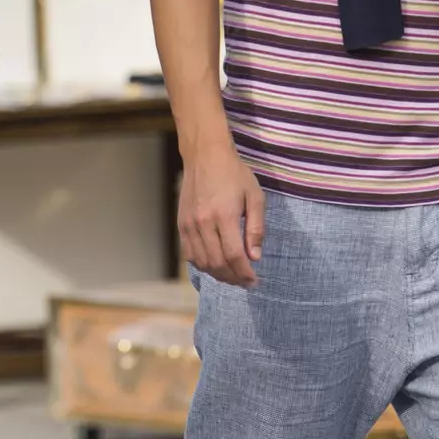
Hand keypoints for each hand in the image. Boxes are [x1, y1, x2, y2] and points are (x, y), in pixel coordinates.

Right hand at [178, 142, 263, 287]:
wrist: (205, 156)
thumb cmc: (234, 174)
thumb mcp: (254, 196)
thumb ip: (256, 228)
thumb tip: (255, 257)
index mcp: (224, 215)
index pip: (234, 255)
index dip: (245, 273)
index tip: (255, 281)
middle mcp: (203, 223)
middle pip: (217, 264)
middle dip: (234, 278)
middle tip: (246, 282)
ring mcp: (190, 225)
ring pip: (202, 262)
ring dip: (219, 275)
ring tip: (233, 276)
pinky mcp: (182, 225)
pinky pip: (190, 254)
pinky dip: (203, 265)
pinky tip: (216, 265)